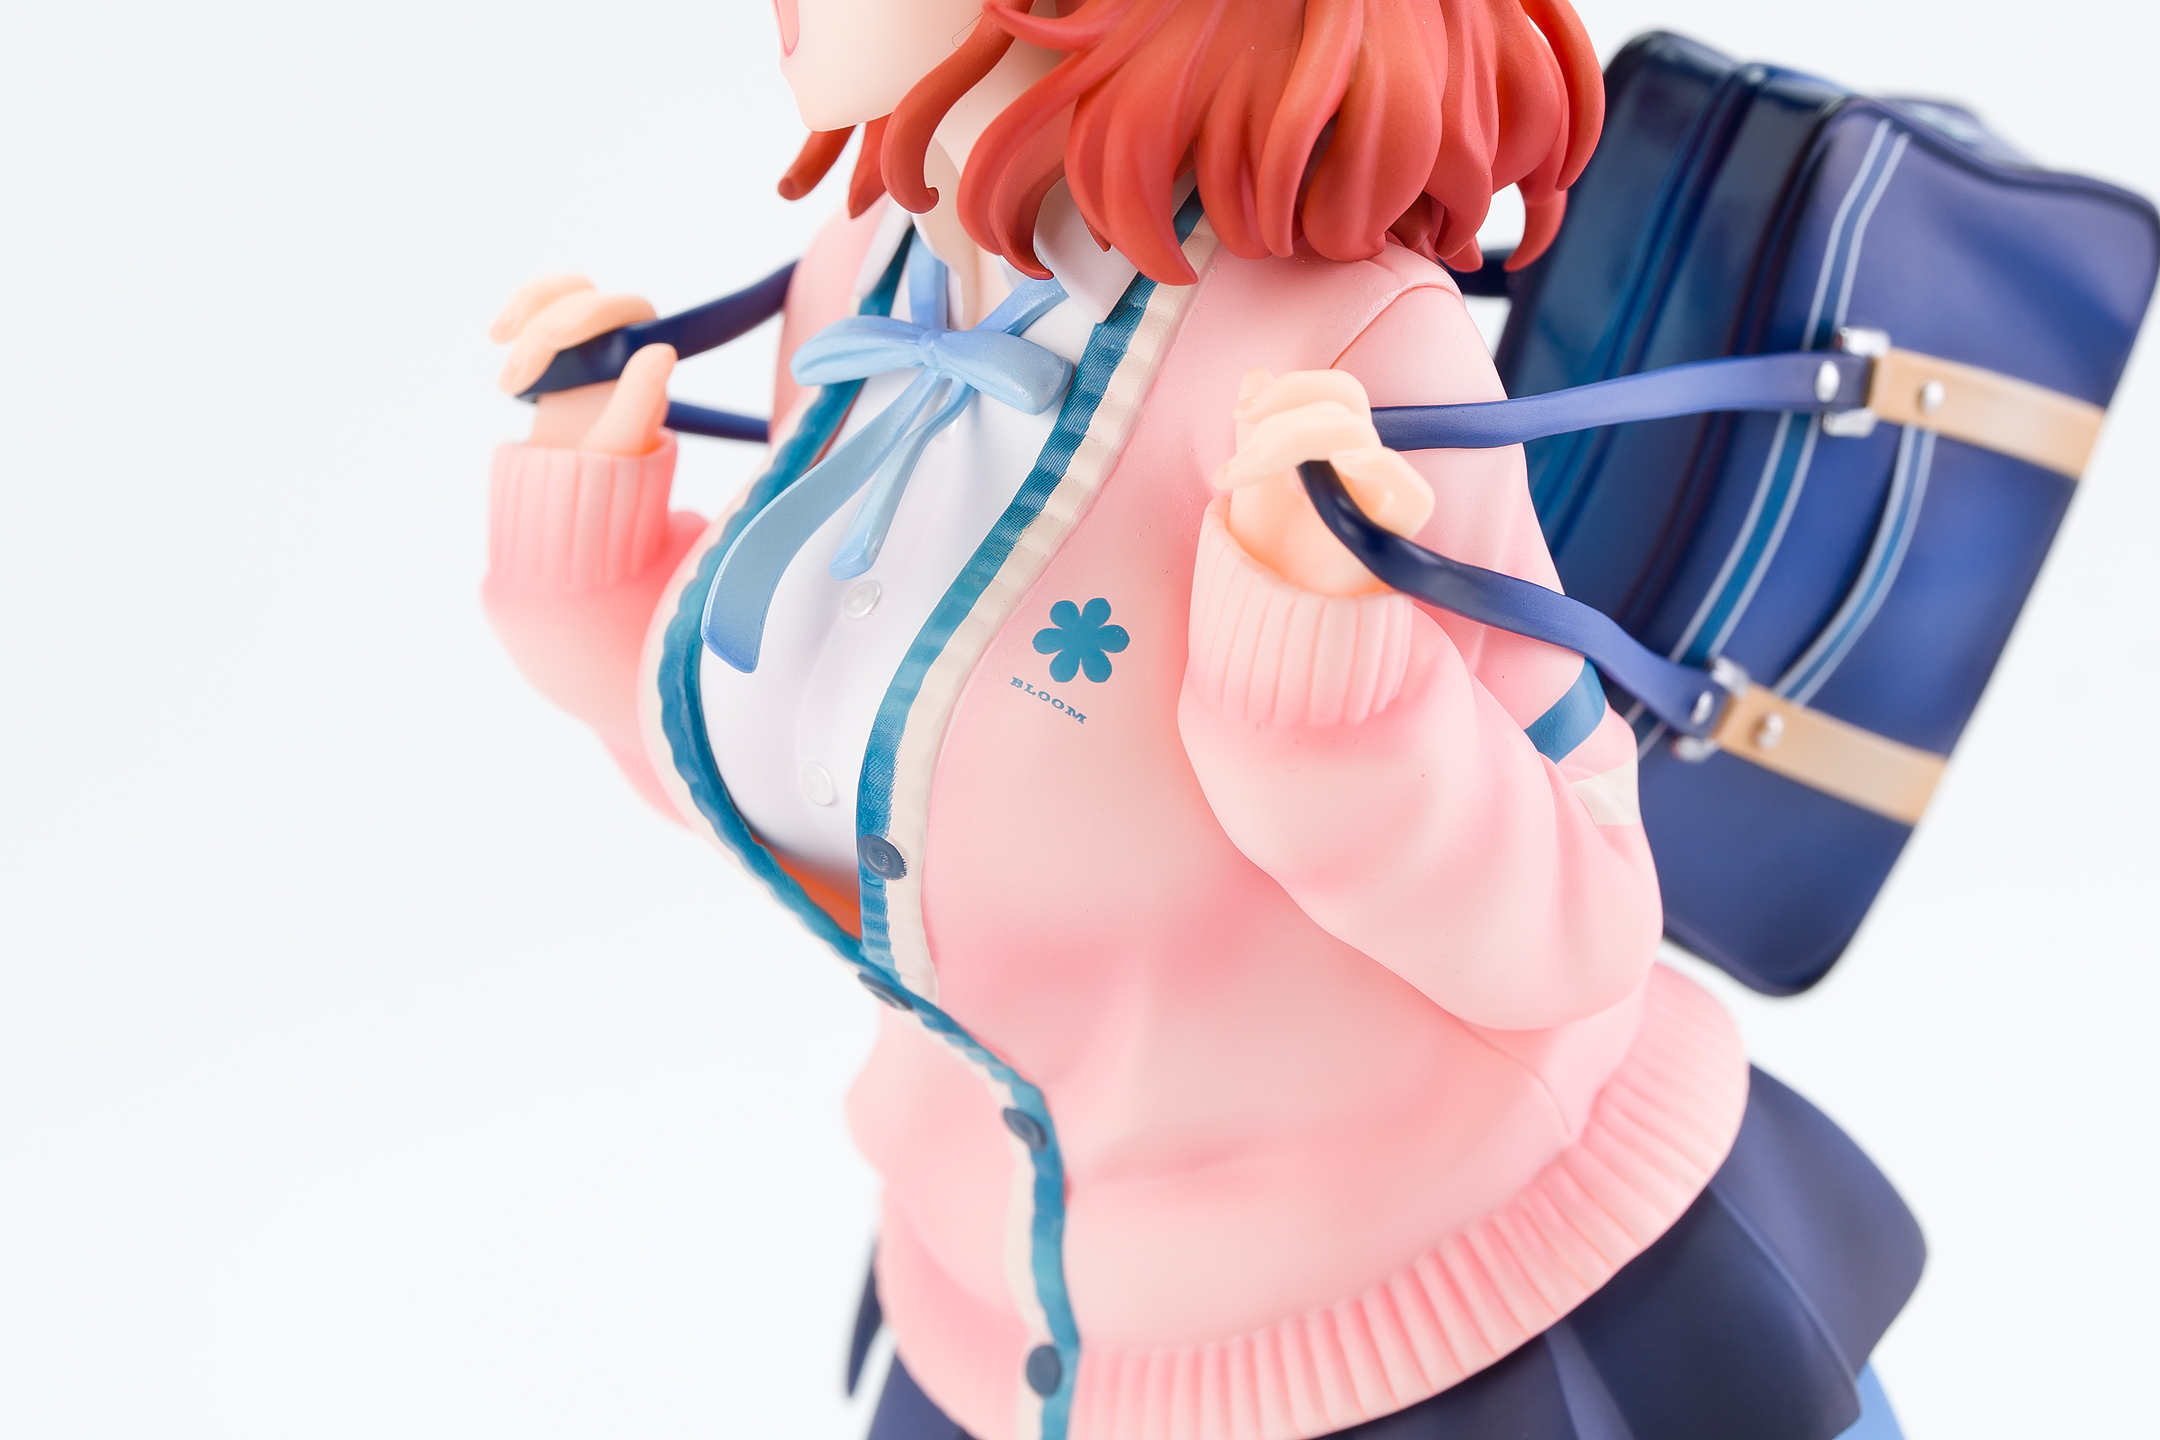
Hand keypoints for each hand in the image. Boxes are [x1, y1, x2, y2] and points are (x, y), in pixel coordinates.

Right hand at [489, 274, 675, 456]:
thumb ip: (640, 398)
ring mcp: (590, 335)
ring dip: (525, 315)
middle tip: (513, 384)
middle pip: (585, 299)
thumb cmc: (603, 466)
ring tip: (505, 373)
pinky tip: (498, 337)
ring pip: (561, 293)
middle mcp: (623, 339)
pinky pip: (538, 305)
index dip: (593, 312)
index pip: (630, 309)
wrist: (568, 481)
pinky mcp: (559, 337)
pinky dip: (516, 316)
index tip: (556, 334)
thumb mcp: (618, 440)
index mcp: (647, 359)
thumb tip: (662, 351)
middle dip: (540, 334)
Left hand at [1212, 369, 1435, 596]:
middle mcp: (1366, 466)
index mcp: (1338, 450)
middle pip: (1344, 404)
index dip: (1291, 389)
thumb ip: (1256, 432)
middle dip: (1282, 414)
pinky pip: (1411, 490)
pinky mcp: (1395, 533)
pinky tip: (1343, 461)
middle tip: (1237, 450)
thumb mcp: (1252, 484)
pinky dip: (1380, 465)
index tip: (1240, 412)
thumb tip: (1256, 374)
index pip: (1336, 393)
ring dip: (1289, 439)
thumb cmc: (1270, 555)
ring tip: (1244, 473)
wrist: (1271, 615)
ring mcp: (1384, 496)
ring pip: (1355, 434)